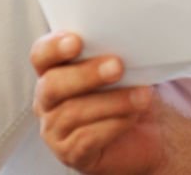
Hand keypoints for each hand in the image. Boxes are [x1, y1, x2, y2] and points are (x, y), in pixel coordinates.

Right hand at [30, 32, 165, 174]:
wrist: (150, 131)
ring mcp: (55, 130)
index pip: (41, 55)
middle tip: (117, 67)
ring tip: (141, 96)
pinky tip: (133, 117)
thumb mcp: (125, 66)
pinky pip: (86, 138)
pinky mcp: (71, 154)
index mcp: (55, 71)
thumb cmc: (130, 90)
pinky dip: (114, 125)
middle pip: (53, 85)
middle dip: (86, 74)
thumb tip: (130, 37)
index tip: (77, 41)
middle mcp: (48, 101)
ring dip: (112, 101)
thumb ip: (115, 51)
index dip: (54, 47)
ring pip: (73, 112)